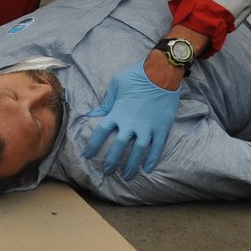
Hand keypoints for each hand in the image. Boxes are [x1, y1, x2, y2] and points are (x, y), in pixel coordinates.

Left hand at [81, 61, 179, 179]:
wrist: (162, 73)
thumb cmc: (136, 76)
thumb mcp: (116, 85)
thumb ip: (105, 102)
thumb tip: (93, 115)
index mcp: (117, 113)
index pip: (101, 133)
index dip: (93, 145)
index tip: (88, 154)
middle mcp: (131, 123)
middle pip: (118, 147)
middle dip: (111, 161)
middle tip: (107, 171)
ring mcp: (147, 127)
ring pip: (137, 152)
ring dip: (131, 165)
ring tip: (126, 176)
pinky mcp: (161, 128)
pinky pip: (157, 148)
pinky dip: (152, 160)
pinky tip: (148, 169)